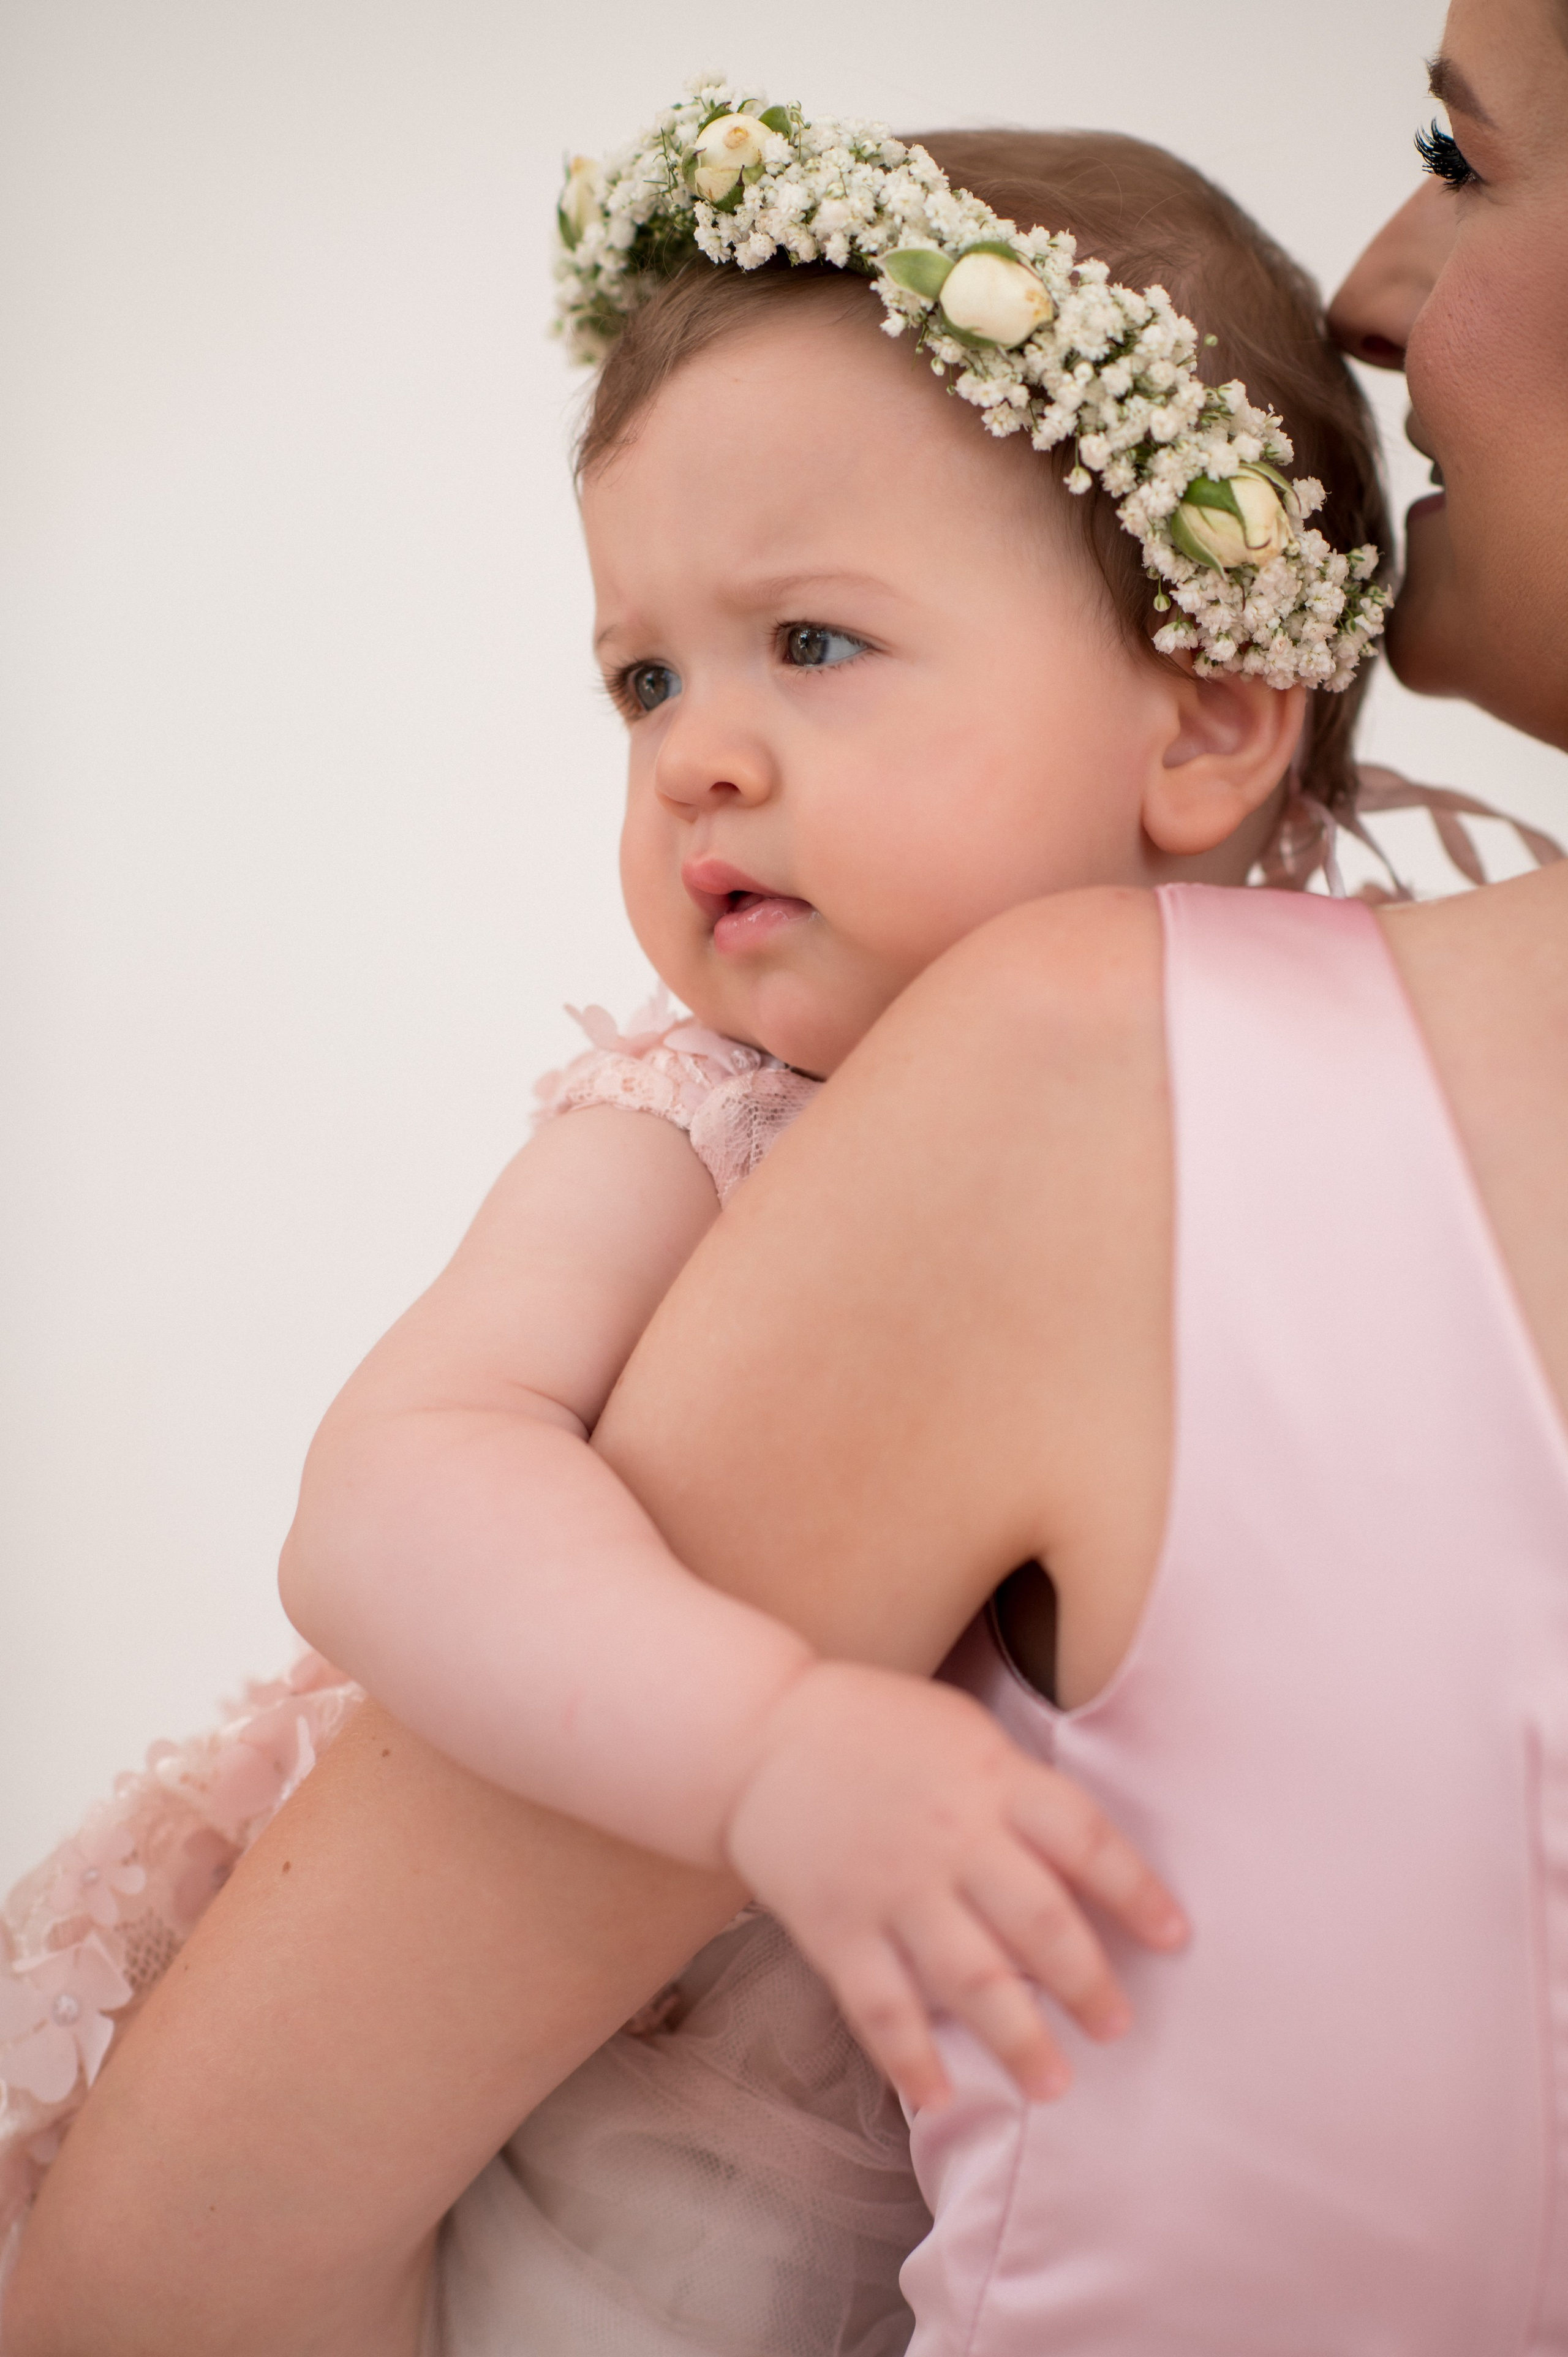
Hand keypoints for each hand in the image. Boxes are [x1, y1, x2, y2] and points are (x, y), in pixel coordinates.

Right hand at [723, 1660, 1186, 2110]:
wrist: (754, 1733)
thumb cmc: (872, 1727)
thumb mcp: (961, 1731)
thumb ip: (1018, 1791)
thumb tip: (1084, 1862)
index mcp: (989, 1777)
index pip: (1084, 1838)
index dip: (1135, 1889)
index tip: (1175, 1936)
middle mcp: (950, 1835)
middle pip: (1039, 1921)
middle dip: (1088, 1983)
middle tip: (1119, 2027)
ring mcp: (891, 1885)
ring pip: (970, 1977)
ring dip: (1019, 2037)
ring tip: (1054, 2084)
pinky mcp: (835, 1926)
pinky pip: (880, 2005)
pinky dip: (911, 2055)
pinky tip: (938, 2093)